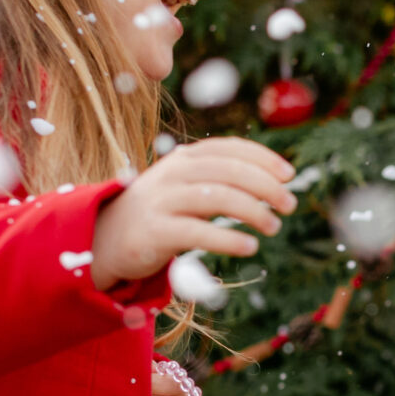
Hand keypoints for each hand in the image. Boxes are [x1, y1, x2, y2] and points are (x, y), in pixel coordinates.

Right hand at [92, 138, 297, 288]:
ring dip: (254, 212)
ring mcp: (162, 201)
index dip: (263, 158)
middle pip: (229, 172)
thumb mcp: (187, 187)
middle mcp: (173, 173)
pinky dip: (228, 239)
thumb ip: (221, 180)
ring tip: (274, 226)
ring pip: (218, 198)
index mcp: (184, 158)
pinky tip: (249, 246)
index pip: (230, 149)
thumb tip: (275, 182)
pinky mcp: (155, 232)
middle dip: (266, 186)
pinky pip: (198, 233)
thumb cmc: (160, 212)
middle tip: (290, 204)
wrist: (105, 237)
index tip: (289, 175)